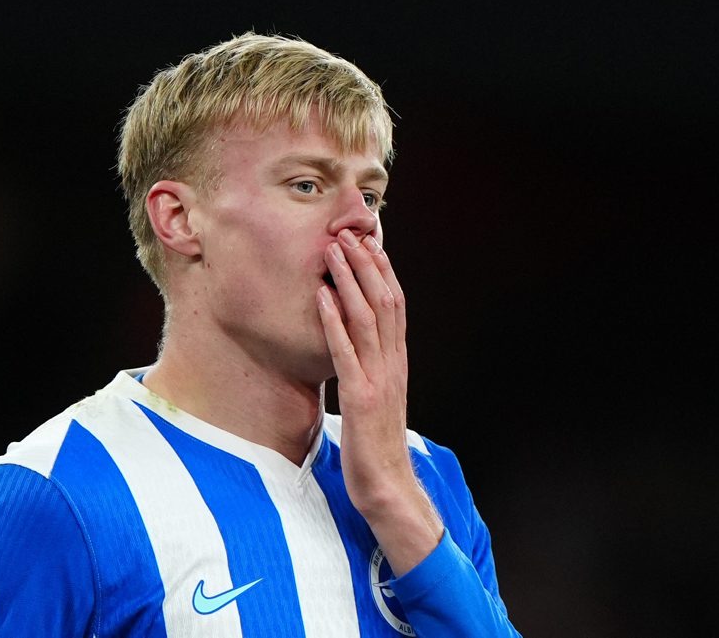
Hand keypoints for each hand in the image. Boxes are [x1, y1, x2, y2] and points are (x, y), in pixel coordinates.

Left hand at [317, 227, 442, 574]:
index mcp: (396, 362)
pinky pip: (345, 351)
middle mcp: (393, 363)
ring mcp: (379, 378)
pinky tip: (322, 296)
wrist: (388, 485)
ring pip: (368, 318)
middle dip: (367, 264)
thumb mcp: (376, 397)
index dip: (381, 271)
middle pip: (385, 301)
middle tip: (349, 232)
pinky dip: (333, 320)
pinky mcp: (360, 397)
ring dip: (350, 280)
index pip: (394, 305)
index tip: (367, 242)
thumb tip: (353, 344)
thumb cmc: (376, 443)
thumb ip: (370, 368)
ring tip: (335, 251)